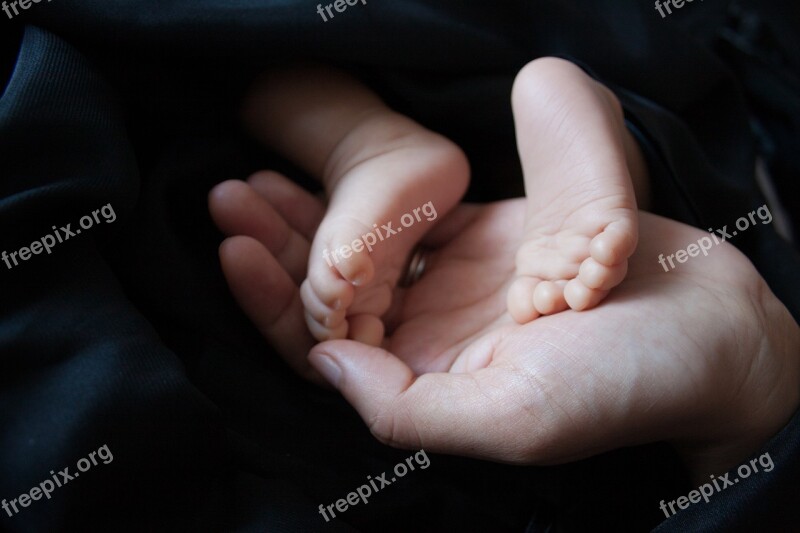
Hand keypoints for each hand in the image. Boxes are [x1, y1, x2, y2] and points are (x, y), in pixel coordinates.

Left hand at [210, 171, 799, 480]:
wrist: (705, 329)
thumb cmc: (622, 384)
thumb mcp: (516, 418)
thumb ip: (409, 407)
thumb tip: (325, 365)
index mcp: (426, 389)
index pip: (322, 354)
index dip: (271, 306)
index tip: (235, 248)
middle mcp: (430, 343)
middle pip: (329, 298)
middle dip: (275, 248)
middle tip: (227, 193)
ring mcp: (454, 291)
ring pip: (361, 255)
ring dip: (311, 217)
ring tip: (261, 175)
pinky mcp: (484, 245)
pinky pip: (409, 221)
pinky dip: (369, 198)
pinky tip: (336, 172)